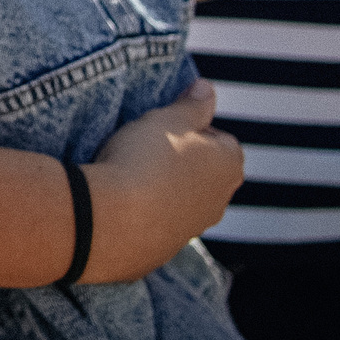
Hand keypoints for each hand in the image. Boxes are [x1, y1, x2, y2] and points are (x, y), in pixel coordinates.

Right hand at [80, 80, 242, 281]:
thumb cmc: (144, 159)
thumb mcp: (168, 118)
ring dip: (163, 189)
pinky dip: (145, 215)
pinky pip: (158, 224)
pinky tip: (122, 204)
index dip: (190, 131)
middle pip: (203, 172)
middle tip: (146, 151)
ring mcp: (194, 229)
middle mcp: (220, 200)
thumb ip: (193, 104)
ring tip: (130, 177)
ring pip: (182, 200)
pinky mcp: (165, 250)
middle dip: (181, 162)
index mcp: (229, 164)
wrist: (111, 218)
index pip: (220, 138)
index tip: (163, 130)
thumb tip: (207, 88)